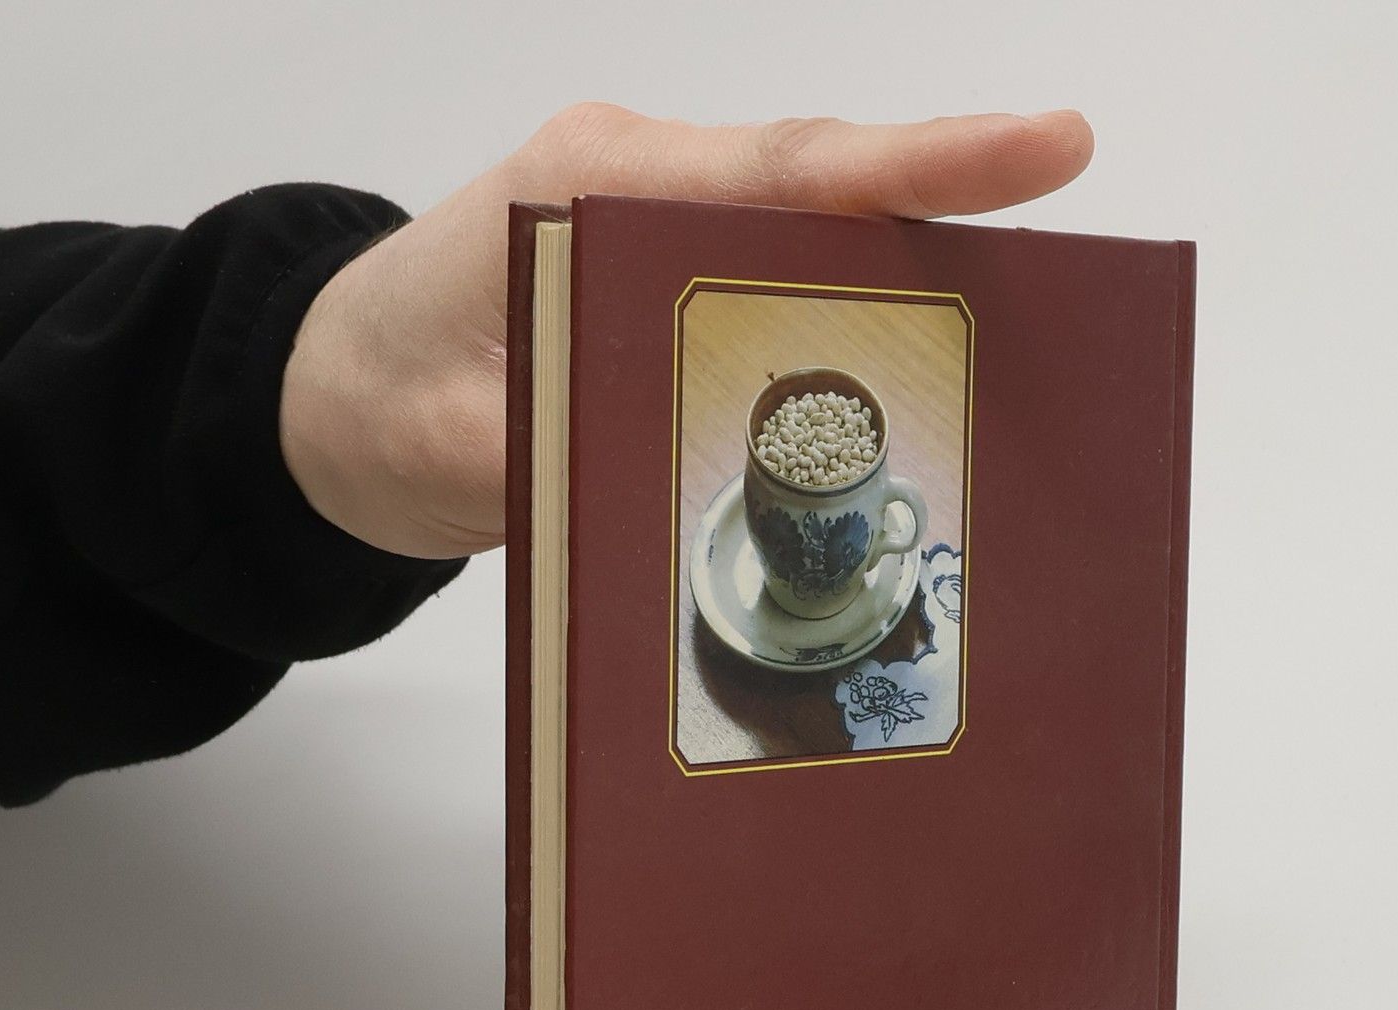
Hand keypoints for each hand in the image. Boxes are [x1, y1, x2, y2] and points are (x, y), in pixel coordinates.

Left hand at [278, 103, 1093, 558]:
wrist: (325, 397)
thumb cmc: (378, 401)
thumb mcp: (471, 449)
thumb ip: (581, 451)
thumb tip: (695, 477)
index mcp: (592, 190)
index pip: (784, 169)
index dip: (922, 162)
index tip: (1044, 145)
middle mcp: (636, 179)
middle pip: (822, 184)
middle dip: (951, 208)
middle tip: (1072, 277)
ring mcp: (652, 217)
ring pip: (810, 227)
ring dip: (907, 271)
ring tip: (1015, 333)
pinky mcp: (661, 269)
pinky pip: (779, 274)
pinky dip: (847, 311)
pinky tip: (904, 364)